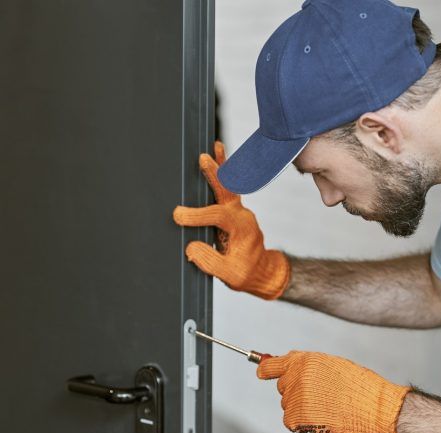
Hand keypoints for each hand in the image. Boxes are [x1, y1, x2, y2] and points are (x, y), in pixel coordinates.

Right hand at [172, 141, 290, 299]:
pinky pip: (228, 188)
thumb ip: (210, 262)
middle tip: (203, 159)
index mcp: (242, 230)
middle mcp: (242, 216)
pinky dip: (223, 171)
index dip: (197, 215)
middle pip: (227, 191)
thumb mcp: (229, 275)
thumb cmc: (246, 274)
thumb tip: (191, 247)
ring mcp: (239, 212)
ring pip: (229, 185)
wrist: (262, 272)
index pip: (217, 217)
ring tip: (213, 148)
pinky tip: (217, 157)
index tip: (178, 216)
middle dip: (215, 175)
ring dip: (220, 166)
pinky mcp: (233, 211)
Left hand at [256, 351, 409, 432]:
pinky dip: (303, 424)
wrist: (374, 408)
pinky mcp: (295, 417)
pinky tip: (323, 419)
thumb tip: (287, 370)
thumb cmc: (360, 386)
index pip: (271, 364)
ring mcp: (294, 397)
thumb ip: (307, 366)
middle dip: (296, 392)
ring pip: (288, 405)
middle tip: (322, 397)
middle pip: (283, 387)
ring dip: (302, 409)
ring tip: (329, 407)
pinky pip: (291, 422)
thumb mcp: (333, 365)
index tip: (261, 373)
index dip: (265, 369)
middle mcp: (295, 376)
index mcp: (304, 360)